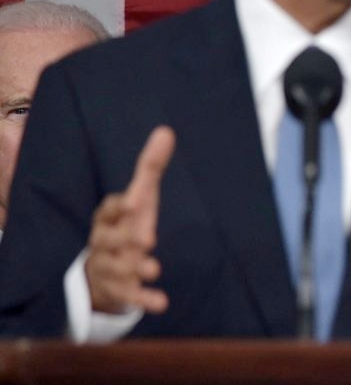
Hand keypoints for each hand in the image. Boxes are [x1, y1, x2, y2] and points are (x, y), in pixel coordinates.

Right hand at [84, 125, 173, 314]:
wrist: (102, 269)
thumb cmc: (126, 223)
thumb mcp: (139, 197)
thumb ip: (150, 167)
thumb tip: (166, 130)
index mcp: (108, 217)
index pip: (110, 208)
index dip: (121, 205)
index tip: (134, 201)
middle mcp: (104, 241)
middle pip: (110, 240)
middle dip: (126, 239)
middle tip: (147, 239)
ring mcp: (108, 266)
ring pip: (117, 268)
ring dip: (134, 268)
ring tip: (153, 268)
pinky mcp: (117, 290)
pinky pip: (127, 296)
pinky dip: (142, 299)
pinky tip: (161, 303)